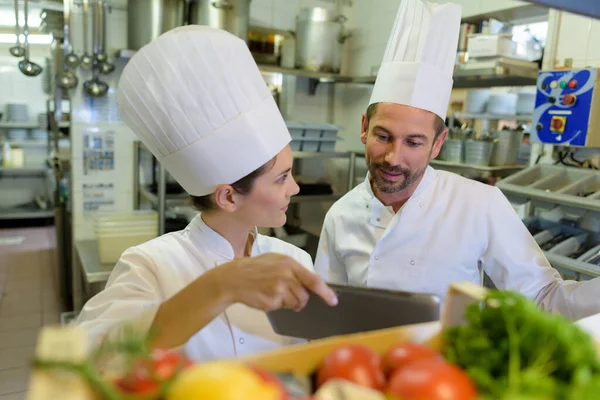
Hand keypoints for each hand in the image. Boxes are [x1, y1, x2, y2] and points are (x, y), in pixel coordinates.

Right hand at [214, 253, 337, 311]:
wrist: (234, 278)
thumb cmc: (255, 268)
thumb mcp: (275, 260)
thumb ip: (293, 270)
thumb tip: (311, 282)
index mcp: (289, 264)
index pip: (313, 280)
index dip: (325, 292)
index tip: (333, 301)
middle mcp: (287, 276)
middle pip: (304, 296)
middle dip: (299, 299)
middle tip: (285, 293)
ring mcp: (279, 289)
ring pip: (295, 304)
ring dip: (288, 303)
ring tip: (273, 292)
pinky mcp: (272, 302)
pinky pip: (283, 308)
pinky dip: (277, 305)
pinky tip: (266, 297)